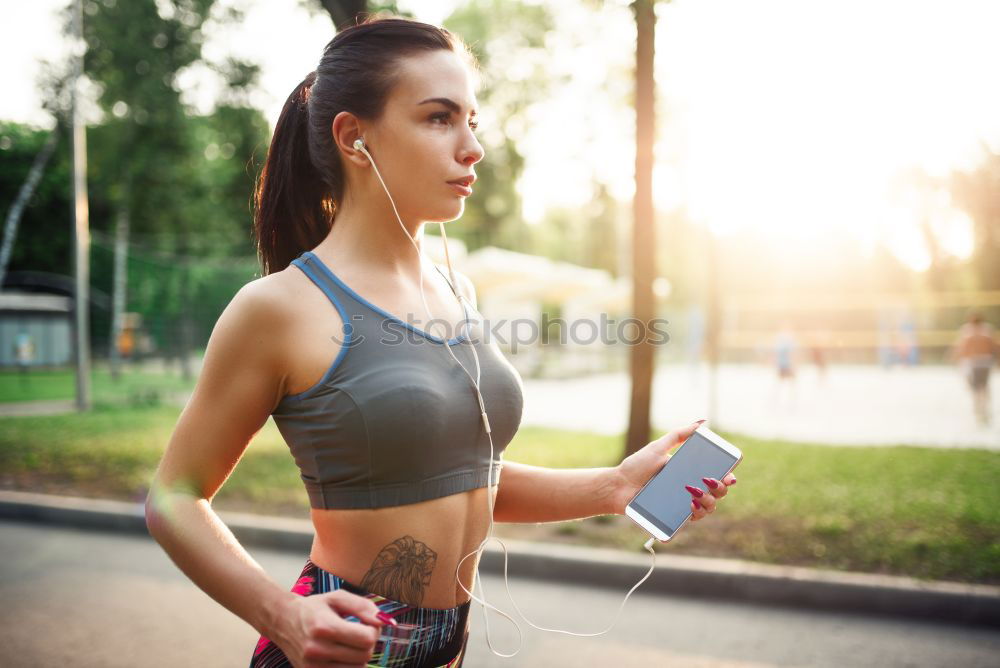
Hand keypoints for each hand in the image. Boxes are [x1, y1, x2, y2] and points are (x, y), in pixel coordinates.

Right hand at [268, 589, 391, 666]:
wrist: (282, 620)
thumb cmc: (313, 607)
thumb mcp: (337, 598)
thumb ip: (362, 606)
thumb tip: (384, 621)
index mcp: (325, 627)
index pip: (366, 639)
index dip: (374, 631)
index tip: (368, 624)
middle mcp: (317, 650)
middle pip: (364, 656)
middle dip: (368, 643)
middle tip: (360, 633)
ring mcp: (313, 667)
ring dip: (359, 656)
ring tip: (350, 643)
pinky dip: (349, 666)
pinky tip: (342, 654)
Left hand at [610, 420, 736, 518]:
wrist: (618, 486)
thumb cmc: (636, 466)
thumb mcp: (658, 447)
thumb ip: (678, 435)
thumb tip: (701, 422)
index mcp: (690, 473)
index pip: (717, 476)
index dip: (728, 477)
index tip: (729, 476)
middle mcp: (690, 490)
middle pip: (718, 493)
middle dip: (720, 489)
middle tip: (709, 481)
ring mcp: (683, 505)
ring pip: (709, 508)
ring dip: (709, 502)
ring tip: (695, 493)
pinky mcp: (673, 518)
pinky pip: (691, 521)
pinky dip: (696, 514)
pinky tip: (690, 506)